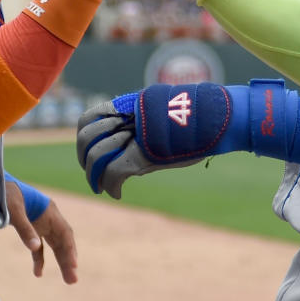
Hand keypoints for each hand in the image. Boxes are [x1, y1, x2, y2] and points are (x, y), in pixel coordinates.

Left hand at [5, 182, 77, 283]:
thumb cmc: (6, 194)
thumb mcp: (14, 210)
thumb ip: (24, 228)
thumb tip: (35, 247)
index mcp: (49, 211)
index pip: (64, 233)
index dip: (69, 250)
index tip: (73, 265)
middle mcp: (49, 218)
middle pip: (62, 242)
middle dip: (68, 260)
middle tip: (73, 280)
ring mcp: (40, 224)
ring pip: (54, 245)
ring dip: (60, 262)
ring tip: (68, 280)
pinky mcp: (31, 228)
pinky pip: (39, 247)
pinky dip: (39, 259)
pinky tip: (37, 273)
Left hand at [77, 84, 243, 198]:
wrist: (215, 118)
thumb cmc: (194, 117)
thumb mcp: (161, 114)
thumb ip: (143, 123)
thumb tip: (134, 138)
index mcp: (126, 106)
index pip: (88, 119)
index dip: (84, 138)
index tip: (88, 154)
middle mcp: (125, 120)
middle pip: (86, 138)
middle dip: (85, 160)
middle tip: (92, 176)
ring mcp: (133, 137)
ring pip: (96, 157)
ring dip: (94, 177)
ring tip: (100, 188)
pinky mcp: (143, 155)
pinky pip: (114, 173)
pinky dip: (111, 187)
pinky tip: (116, 193)